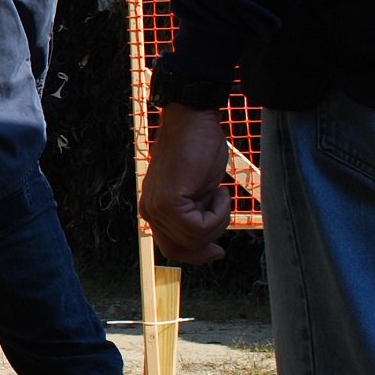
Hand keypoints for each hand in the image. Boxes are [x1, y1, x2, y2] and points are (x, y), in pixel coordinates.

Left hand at [139, 104, 230, 263]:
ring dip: (218, 220)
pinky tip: (219, 191)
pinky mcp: (168, 202)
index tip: (217, 252)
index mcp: (154, 209)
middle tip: (224, 212)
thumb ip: (195, 216)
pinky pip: (200, 227)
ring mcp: (157, 208)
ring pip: (195, 239)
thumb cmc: (199, 149)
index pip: (171, 248)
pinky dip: (219, 214)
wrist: (194, 120)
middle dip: (209, 237)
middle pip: (181, 249)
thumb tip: (208, 246)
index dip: (196, 254)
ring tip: (219, 193)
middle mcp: (150, 211)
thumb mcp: (198, 192)